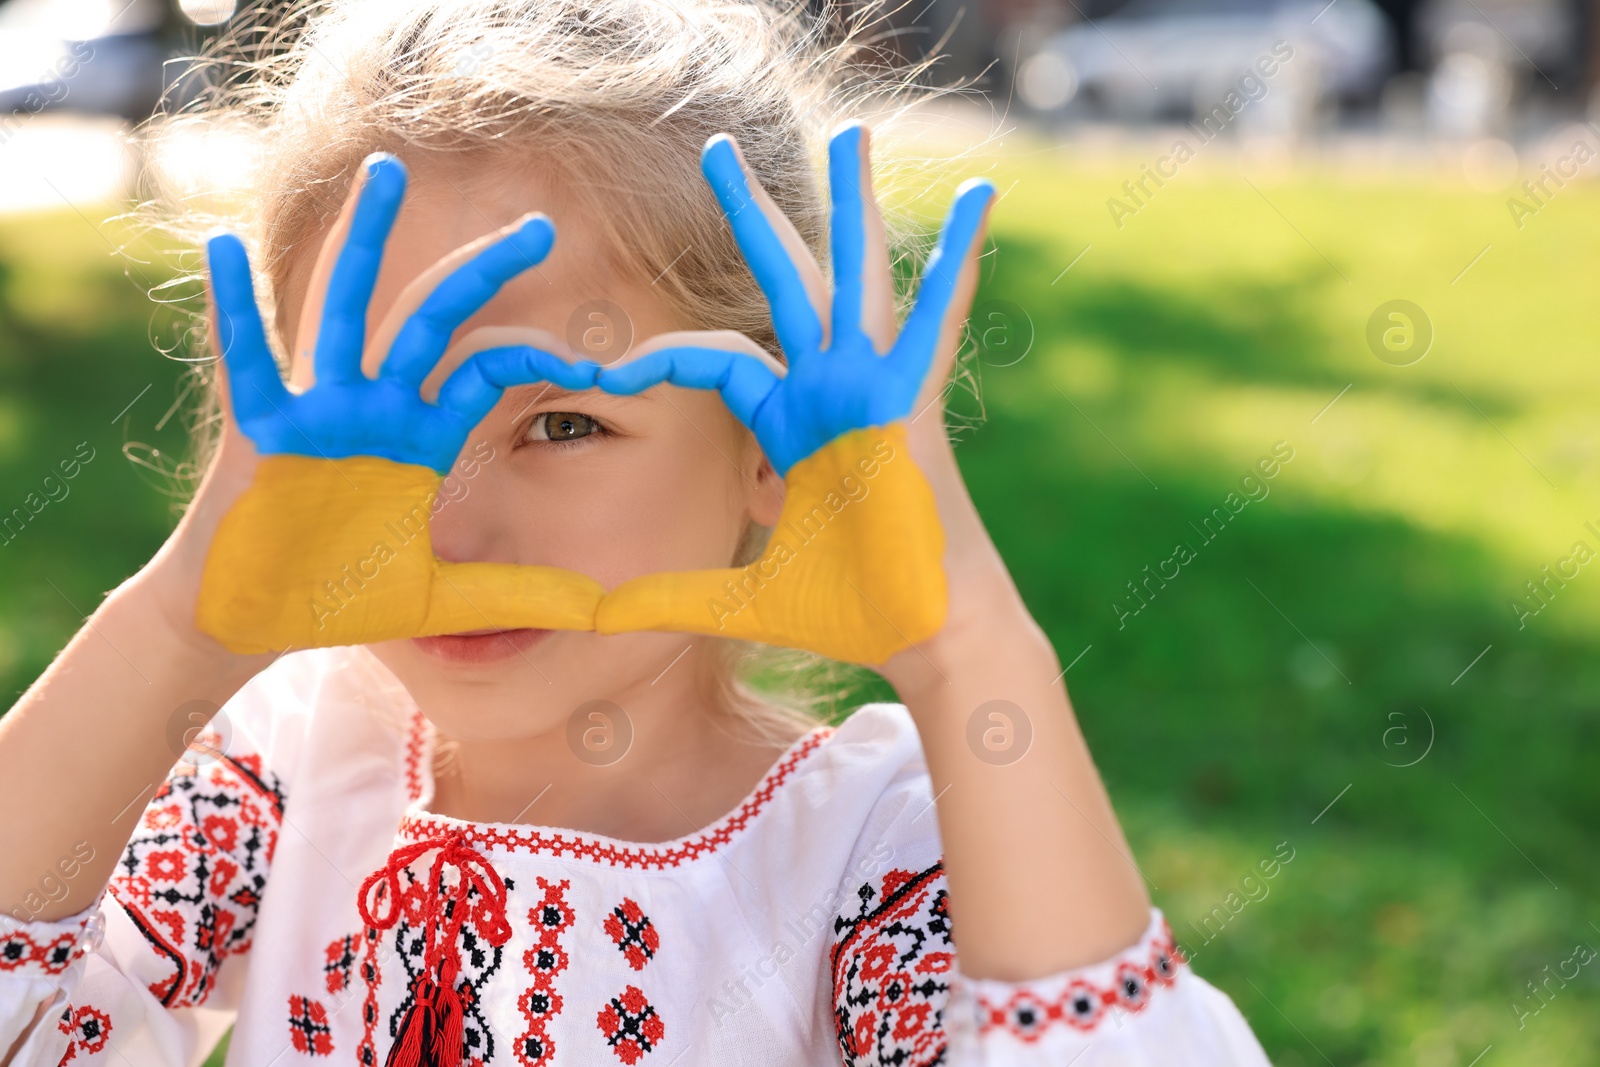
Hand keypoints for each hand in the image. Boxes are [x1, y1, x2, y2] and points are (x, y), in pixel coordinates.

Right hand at [196, 154, 606, 653]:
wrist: (260, 621)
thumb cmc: (341, 598)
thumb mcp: (442, 598)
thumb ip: (514, 594)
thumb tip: (596, 608)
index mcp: (423, 436)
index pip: (490, 371)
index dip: (540, 357)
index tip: (597, 362)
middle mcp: (379, 408)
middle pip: (434, 317)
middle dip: (484, 269)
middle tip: (542, 225)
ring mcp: (320, 410)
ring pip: (348, 308)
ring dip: (366, 239)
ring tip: (387, 169)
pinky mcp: (262, 431)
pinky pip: (250, 363)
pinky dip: (235, 311)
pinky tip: (223, 250)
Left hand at [573, 125, 995, 663]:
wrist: (921, 636)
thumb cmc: (846, 613)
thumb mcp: (739, 600)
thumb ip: (670, 597)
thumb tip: (594, 622)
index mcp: (788, 423)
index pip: (717, 356)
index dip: (660, 353)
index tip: (606, 371)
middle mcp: (829, 391)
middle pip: (783, 282)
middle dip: (750, 215)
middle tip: (715, 149)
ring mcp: (875, 391)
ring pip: (857, 278)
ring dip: (851, 206)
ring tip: (851, 133)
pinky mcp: (914, 406)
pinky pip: (935, 322)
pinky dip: (959, 262)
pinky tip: (979, 199)